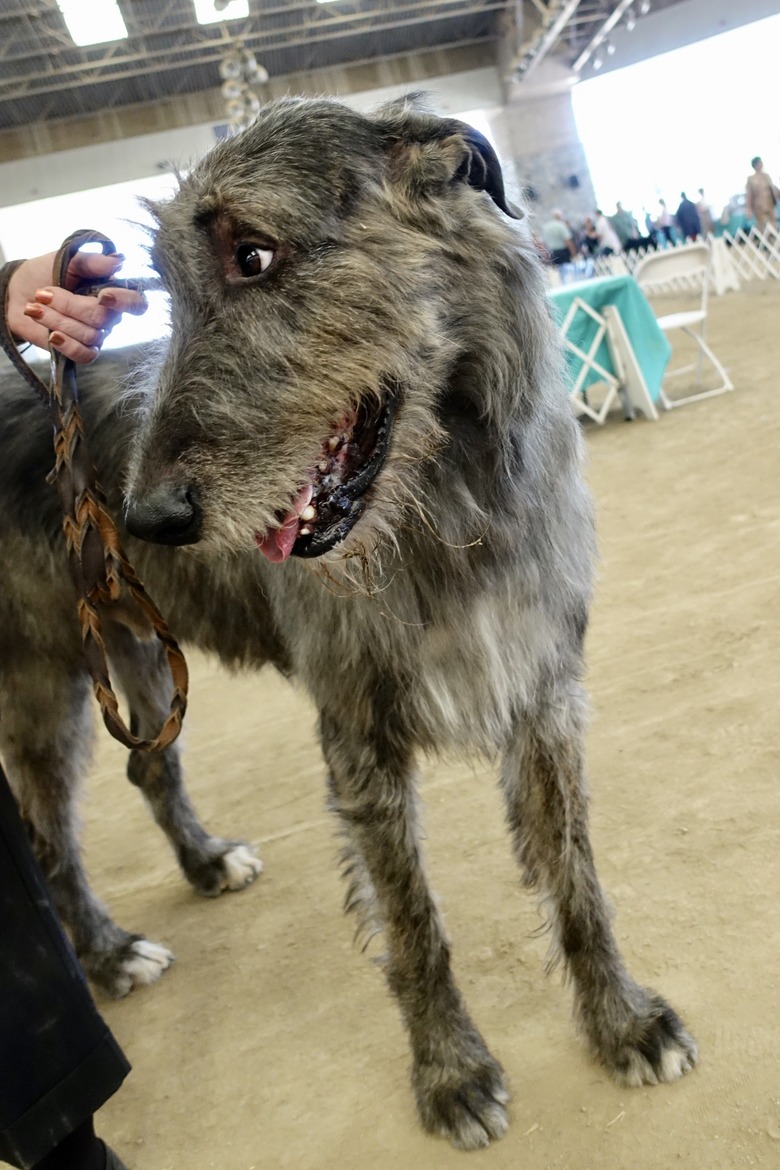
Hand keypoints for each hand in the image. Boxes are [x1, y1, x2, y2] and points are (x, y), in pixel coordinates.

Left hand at [6, 249, 147, 363]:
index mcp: (112, 292)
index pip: (136, 303)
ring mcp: (95, 335)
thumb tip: (119, 261)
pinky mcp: (80, 350)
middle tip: (43, 293)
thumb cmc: (44, 272)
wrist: (17, 292)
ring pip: (89, 336)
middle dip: (69, 305)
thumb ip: (93, 261)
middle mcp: (108, 316)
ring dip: (56, 320)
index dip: (124, 302)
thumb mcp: (67, 259)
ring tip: (35, 307)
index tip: (103, 296)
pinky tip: (52, 335)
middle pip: (103, 319)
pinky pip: (84, 355)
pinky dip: (67, 345)